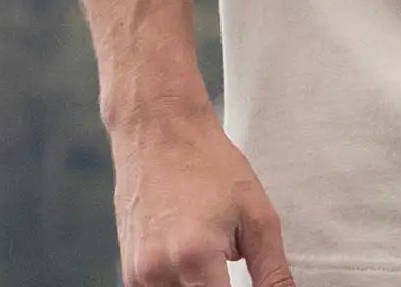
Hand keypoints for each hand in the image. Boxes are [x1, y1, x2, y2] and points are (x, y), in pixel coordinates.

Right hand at [109, 96, 296, 285]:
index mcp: (195, 257)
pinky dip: (179, 282)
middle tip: (228, 256)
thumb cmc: (208, 162)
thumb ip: (272, 269)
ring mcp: (138, 276)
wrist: (158, 129)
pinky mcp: (128, 272)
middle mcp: (159, 273)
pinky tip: (188, 254)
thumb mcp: (255, 211)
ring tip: (209, 251)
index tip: (243, 278)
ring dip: (200, 286)